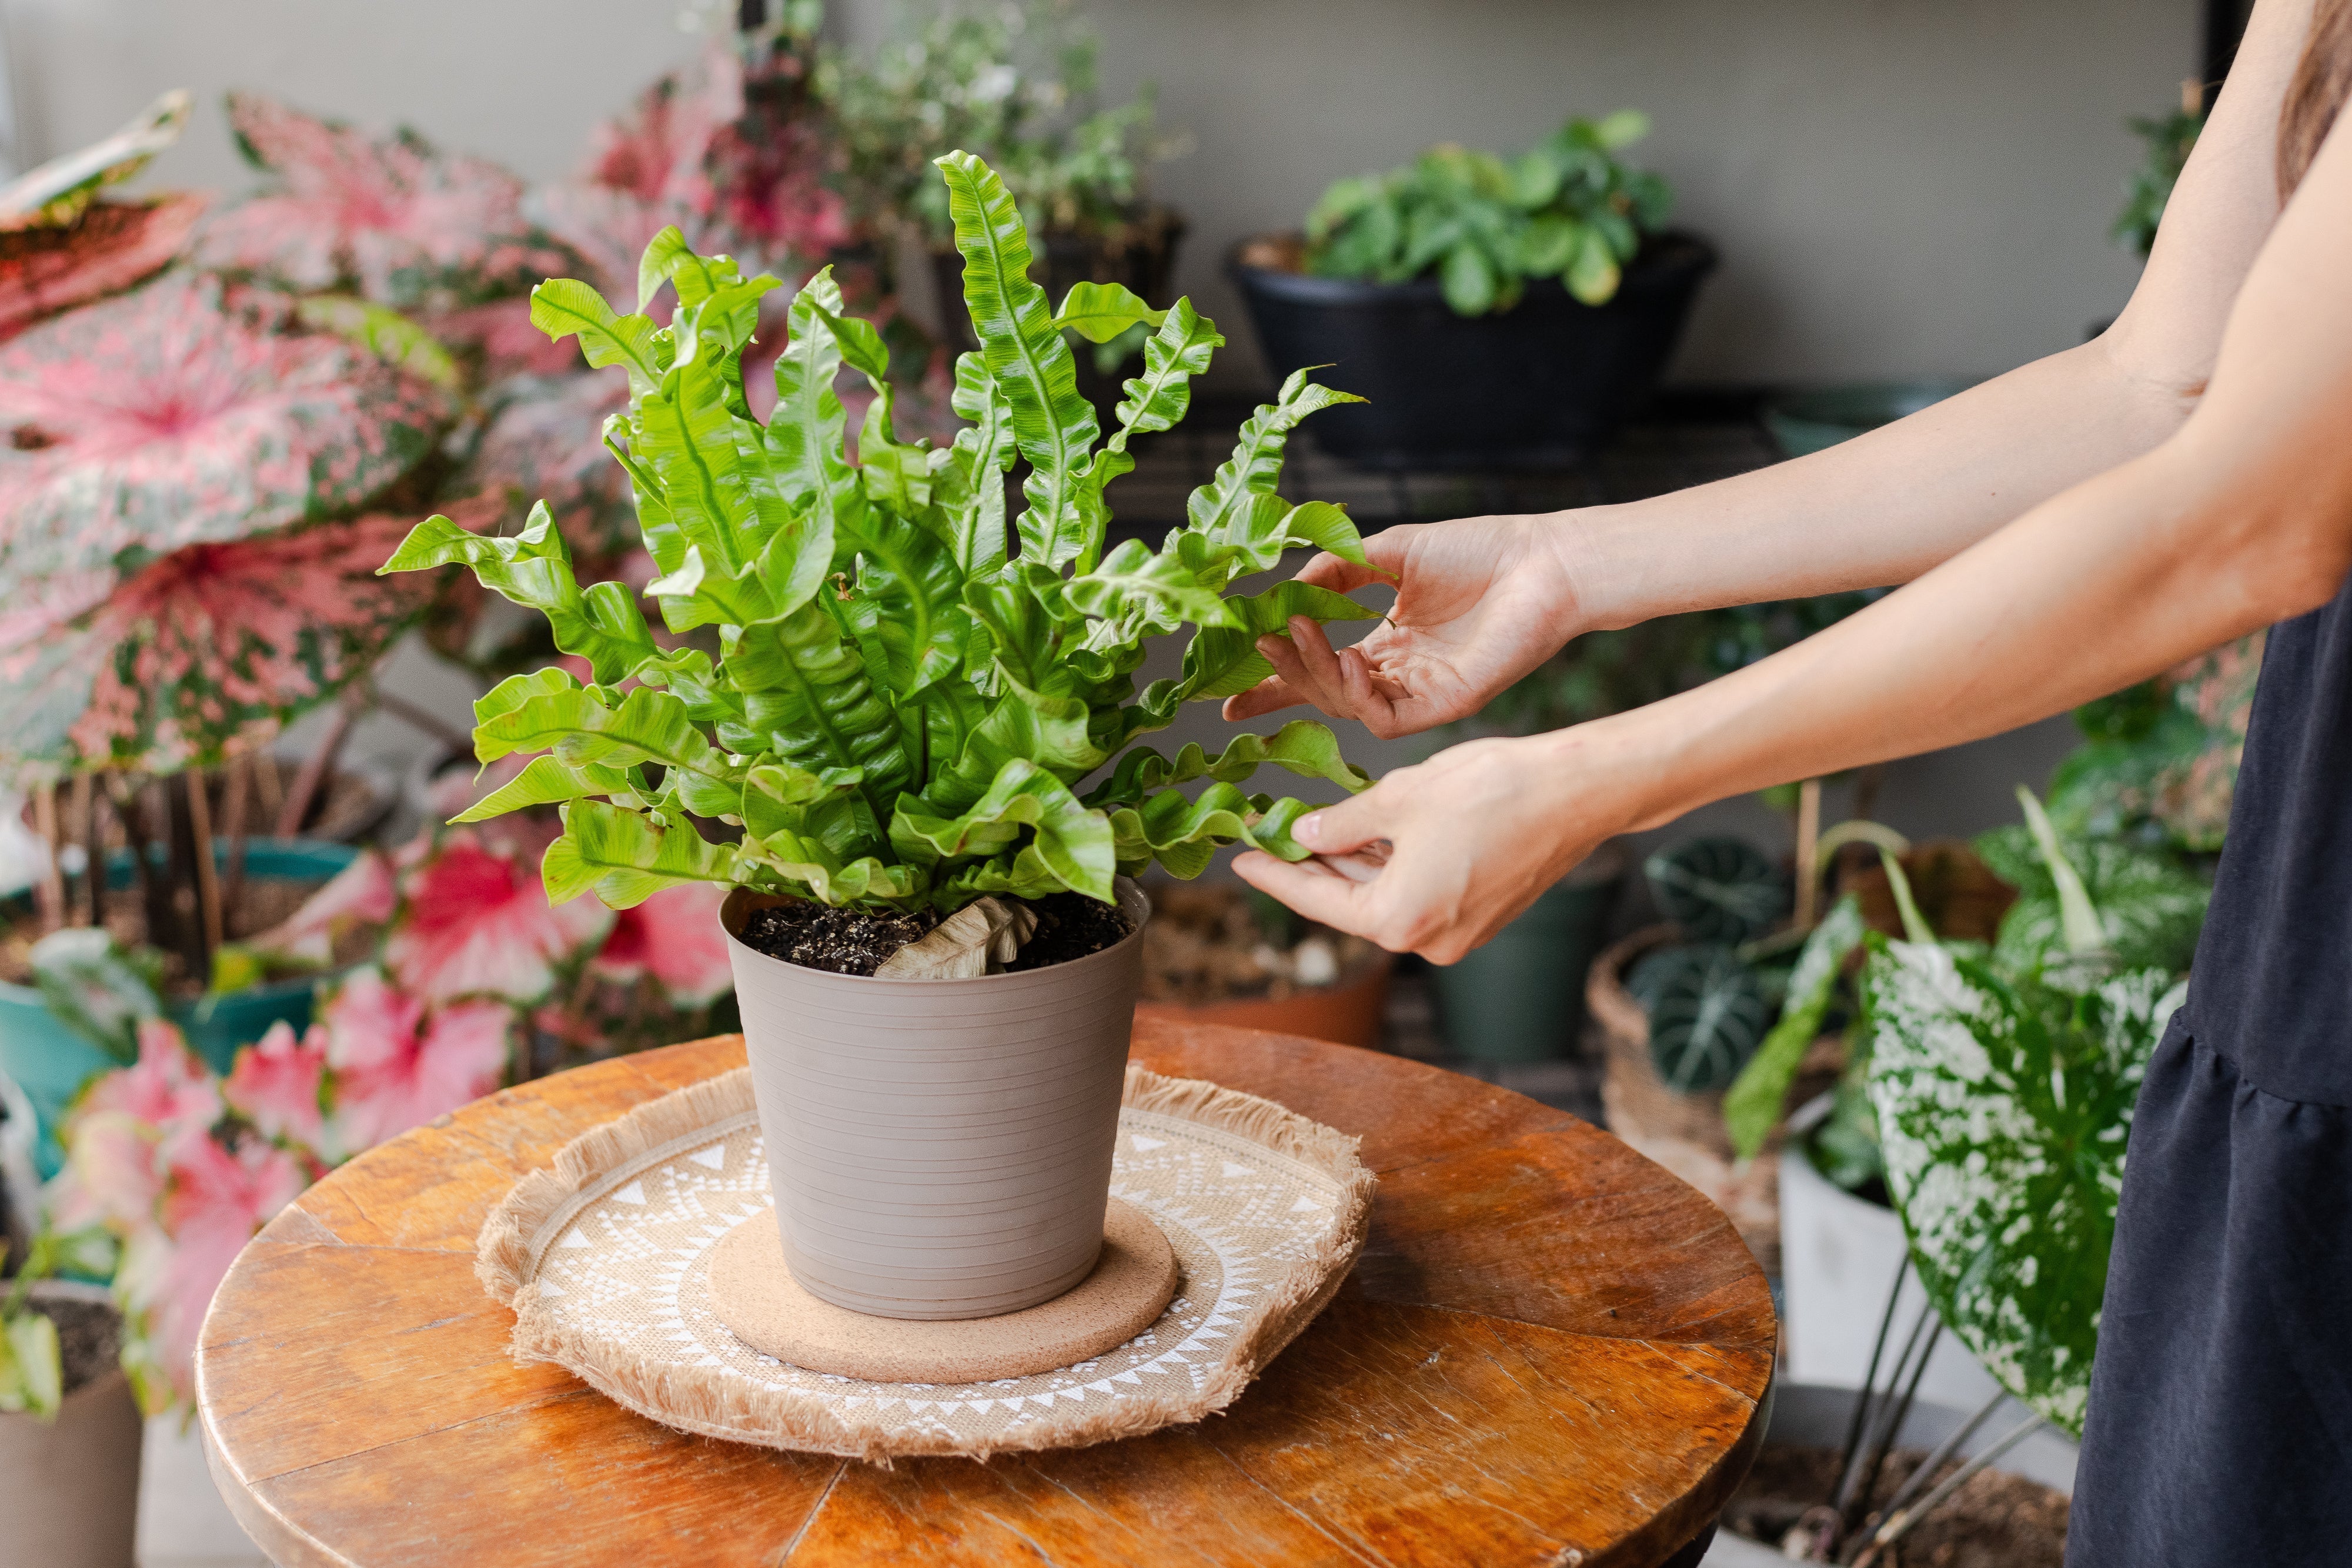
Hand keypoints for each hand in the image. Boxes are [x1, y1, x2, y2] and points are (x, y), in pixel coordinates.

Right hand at [1221, 513, 1584, 738]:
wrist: (1543, 562)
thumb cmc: (1481, 551)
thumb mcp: (1393, 551)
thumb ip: (1338, 571)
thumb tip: (1286, 590)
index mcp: (1386, 641)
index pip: (1318, 667)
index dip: (1274, 679)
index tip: (1228, 691)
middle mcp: (1398, 673)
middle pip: (1322, 691)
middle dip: (1280, 680)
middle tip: (1254, 652)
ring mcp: (1419, 693)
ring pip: (1345, 704)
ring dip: (1313, 673)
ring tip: (1295, 635)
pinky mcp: (1443, 706)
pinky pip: (1384, 716)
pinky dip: (1356, 694)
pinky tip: (1348, 659)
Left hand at [1233, 725, 1643, 962]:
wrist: (1577, 791)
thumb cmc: (1491, 790)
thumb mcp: (1399, 798)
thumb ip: (1343, 824)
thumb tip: (1305, 836)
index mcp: (1399, 920)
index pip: (1316, 902)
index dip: (1274, 875)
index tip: (1240, 860)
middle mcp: (1428, 941)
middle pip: (1351, 906)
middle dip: (1312, 869)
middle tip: (1271, 837)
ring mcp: (1460, 933)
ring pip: (1388, 898)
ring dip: (1354, 867)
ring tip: (1316, 830)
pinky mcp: (1483, 914)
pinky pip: (1420, 893)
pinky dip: (1393, 868)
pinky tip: (1370, 837)